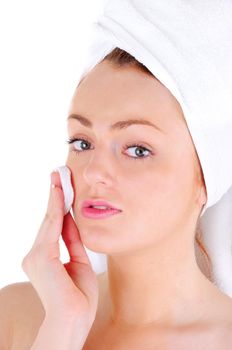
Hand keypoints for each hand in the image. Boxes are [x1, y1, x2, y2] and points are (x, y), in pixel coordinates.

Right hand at [21, 171, 98, 327]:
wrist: (74, 320)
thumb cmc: (79, 297)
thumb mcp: (79, 262)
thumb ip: (72, 241)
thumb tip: (71, 221)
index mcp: (44, 259)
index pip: (52, 227)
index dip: (58, 206)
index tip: (61, 188)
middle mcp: (35, 255)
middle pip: (49, 220)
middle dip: (56, 196)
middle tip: (59, 174)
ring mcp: (35, 256)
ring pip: (49, 220)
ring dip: (56, 197)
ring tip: (60, 177)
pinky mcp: (40, 256)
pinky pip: (52, 227)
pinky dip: (57, 208)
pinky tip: (61, 193)